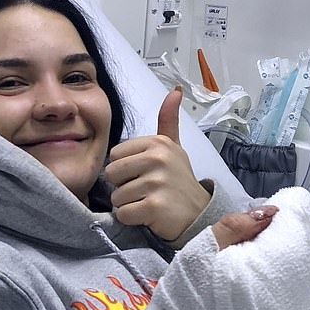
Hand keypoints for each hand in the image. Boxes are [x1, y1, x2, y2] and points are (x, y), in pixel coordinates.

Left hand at [105, 87, 210, 241]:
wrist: (198, 214)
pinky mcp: (154, 206)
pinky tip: (148, 216)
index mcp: (158, 143)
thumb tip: (175, 90)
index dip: (124, 169)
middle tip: (144, 191)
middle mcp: (158, 159)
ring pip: (116, 196)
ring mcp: (157, 183)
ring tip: (147, 202)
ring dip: (128, 204)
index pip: (115, 155)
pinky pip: (124, 213)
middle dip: (122, 187)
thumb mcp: (174, 148)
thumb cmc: (179, 181)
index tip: (143, 174)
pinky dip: (132, 219)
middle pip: (112, 174)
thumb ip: (168, 121)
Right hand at [117, 187, 309, 309]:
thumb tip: (269, 211)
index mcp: (270, 270)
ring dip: (291, 255)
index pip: (297, 227)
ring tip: (262, 251)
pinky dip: (288, 278)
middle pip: (309, 248)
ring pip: (308, 272)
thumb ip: (236, 225)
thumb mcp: (202, 250)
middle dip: (290, 233)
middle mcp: (291, 296)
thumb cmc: (184, 297)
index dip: (284, 213)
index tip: (263, 215)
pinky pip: (298, 295)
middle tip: (262, 230)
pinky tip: (264, 277)